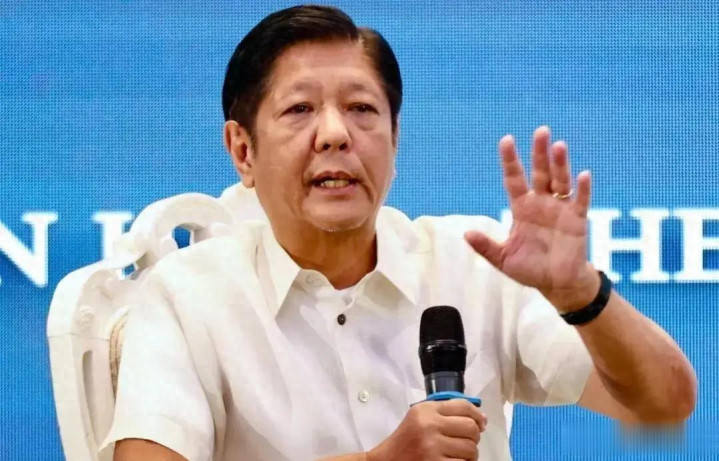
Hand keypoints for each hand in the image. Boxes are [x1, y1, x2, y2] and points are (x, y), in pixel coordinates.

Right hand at [366, 399, 486, 460]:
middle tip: (466, 442)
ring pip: (471, 449)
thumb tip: (482, 419)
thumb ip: (446, 413)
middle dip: (474, 437)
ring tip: (457, 454)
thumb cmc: (406, 440)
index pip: (463, 406)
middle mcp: (429, 425)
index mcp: (426, 410)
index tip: (482, 424)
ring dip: (469, 454)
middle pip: (471, 427)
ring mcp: (432, 446)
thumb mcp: (420, 418)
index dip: (477, 415)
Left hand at [464, 126, 599, 311]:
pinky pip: (580, 201)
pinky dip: (583, 188)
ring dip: (560, 164)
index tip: (506, 140)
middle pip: (540, 173)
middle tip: (541, 131)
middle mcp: (541, 203)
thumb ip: (486, 247)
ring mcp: (560, 209)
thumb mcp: (503, 259)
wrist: (557, 284)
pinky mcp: (577, 220)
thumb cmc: (530, 269)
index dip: (510, 161)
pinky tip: (583, 175)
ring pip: (560, 181)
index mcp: (522, 209)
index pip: (514, 179)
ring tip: (558, 146)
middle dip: (539, 153)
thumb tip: (466, 234)